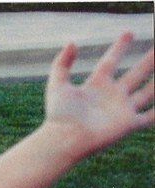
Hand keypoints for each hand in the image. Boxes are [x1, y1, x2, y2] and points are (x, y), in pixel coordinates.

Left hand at [44, 33, 153, 161]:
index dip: (120, 47)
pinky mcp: (128, 124)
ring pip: (148, 93)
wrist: (64, 139)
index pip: (111, 61)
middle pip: (136, 74)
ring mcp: (121, 110)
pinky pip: (149, 117)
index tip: (129, 33)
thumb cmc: (59, 115)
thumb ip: (62, 63)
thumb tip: (72, 42)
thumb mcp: (57, 84)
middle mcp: (112, 96)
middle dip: (149, 61)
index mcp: (96, 85)